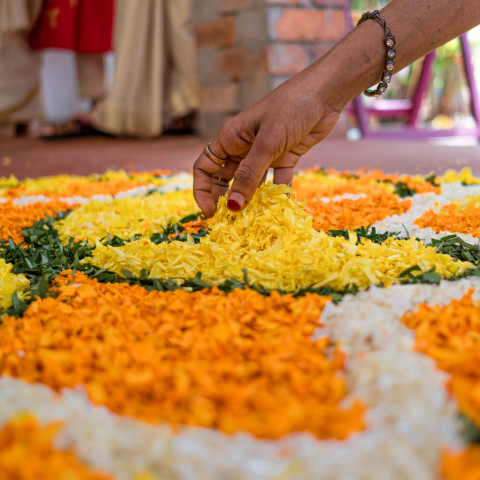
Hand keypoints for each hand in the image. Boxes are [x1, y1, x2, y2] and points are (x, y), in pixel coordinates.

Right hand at [193, 67, 342, 217]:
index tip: (210, 213)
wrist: (325, 92)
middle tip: (230, 223)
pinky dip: (278, 195)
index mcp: (230, 139)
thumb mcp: (267, 143)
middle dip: (225, 200)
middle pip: (226, 179)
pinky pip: (277, 182)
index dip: (203, 191)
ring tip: (253, 222)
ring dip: (251, 201)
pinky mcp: (285, 158)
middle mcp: (243, 148)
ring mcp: (264, 154)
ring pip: (251, 184)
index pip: (205, 168)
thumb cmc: (291, 108)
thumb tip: (233, 207)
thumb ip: (249, 175)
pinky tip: (280, 209)